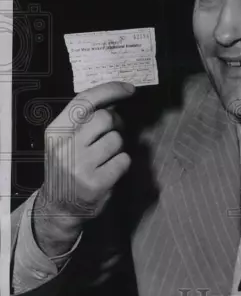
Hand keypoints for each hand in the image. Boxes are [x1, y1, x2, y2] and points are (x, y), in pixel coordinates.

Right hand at [33, 81, 135, 256]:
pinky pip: (123, 160)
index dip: (110, 90)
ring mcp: (80, 166)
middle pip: (105, 118)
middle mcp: (65, 146)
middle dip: (116, 123)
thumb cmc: (67, 167)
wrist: (59, 207)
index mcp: (56, 131)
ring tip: (106, 156)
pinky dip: (122, 163)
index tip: (129, 88)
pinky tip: (110, 170)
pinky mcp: (96, 183)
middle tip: (114, 132)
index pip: (84, 100)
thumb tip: (115, 99)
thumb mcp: (65, 140)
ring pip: (116, 139)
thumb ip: (83, 121)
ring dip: (118, 146)